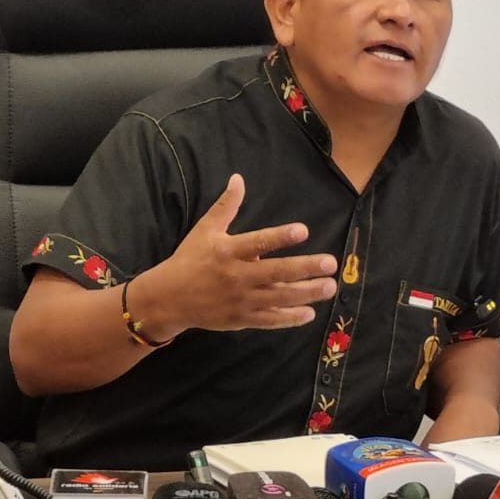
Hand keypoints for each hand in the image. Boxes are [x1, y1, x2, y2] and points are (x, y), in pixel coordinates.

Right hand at [136, 175, 336, 337]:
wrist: (169, 298)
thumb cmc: (190, 260)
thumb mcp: (205, 230)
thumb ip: (226, 206)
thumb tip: (238, 178)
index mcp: (228, 251)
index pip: (258, 242)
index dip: (281, 237)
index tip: (303, 231)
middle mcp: (237, 276)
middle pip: (276, 272)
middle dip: (305, 268)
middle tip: (330, 263)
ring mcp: (240, 300)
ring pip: (278, 298)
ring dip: (306, 293)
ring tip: (330, 286)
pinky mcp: (241, 319)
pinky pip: (269, 320)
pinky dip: (289, 318)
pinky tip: (310, 313)